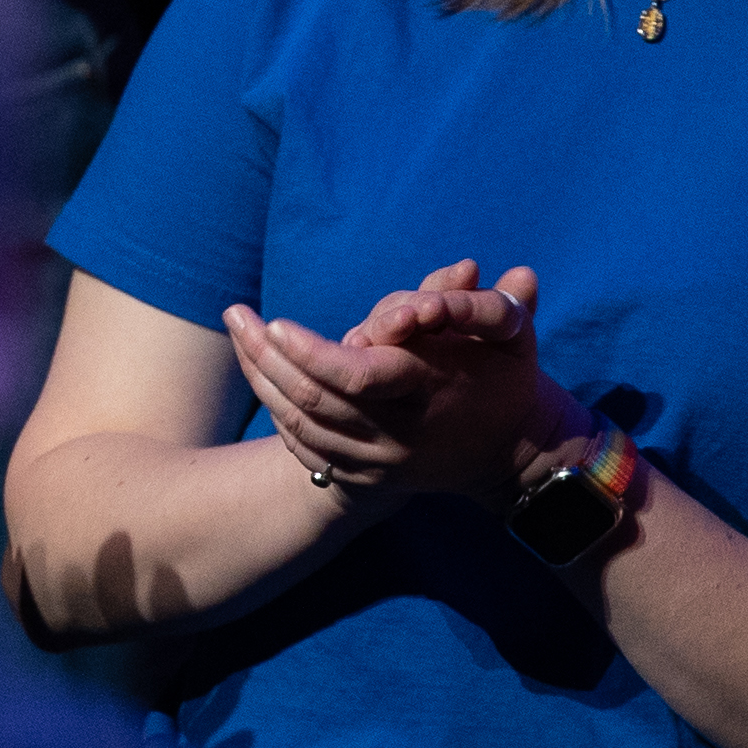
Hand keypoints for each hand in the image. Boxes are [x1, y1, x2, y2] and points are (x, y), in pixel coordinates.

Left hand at [225, 256, 592, 506]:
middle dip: (266, 355)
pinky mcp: (366, 480)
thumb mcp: (506, 332)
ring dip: (261, 379)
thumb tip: (466, 266)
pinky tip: (261, 379)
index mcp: (426, 391)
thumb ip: (476, 299)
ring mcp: (378, 464)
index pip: (354, 375)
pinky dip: (278, 414)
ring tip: (238, 335)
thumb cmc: (506, 376)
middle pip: (313, 400)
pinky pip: (306, 450)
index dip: (309, 352)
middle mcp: (398, 434)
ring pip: (301, 426)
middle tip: (235, 315)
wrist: (512, 453)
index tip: (276, 323)